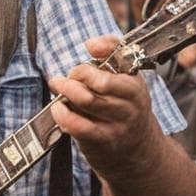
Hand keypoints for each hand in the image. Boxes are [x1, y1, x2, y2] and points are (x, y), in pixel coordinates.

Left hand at [47, 34, 156, 177]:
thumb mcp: (123, 80)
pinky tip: (57, 108)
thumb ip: (110, 54)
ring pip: (86, 100)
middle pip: (99, 81)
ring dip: (65, 91)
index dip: (97, 55)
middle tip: (67, 78)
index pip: (120, 60)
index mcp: (135, 83)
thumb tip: (91, 44)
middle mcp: (131, 103)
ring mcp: (118, 123)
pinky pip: (78, 125)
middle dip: (77, 75)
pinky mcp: (102, 141)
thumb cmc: (122, 107)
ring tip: (59, 88)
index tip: (85, 56)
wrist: (137, 152)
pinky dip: (62, 114)